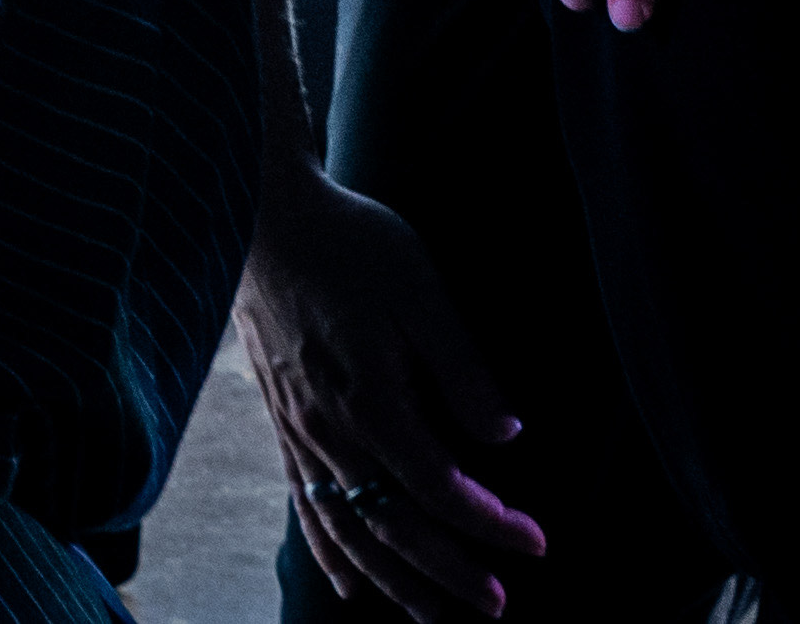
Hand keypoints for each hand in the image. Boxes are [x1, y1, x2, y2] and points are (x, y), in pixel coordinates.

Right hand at [241, 173, 542, 618]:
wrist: (263, 216)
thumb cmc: (348, 243)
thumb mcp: (420, 289)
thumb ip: (461, 366)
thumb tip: (506, 434)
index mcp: (370, 401)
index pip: (439, 489)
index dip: (490, 524)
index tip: (537, 542)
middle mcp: (330, 432)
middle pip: (393, 527)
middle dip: (449, 573)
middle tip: (499, 605)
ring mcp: (299, 433)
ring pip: (345, 529)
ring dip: (391, 578)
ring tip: (432, 614)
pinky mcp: (280, 424)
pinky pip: (303, 507)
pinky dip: (329, 552)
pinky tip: (349, 581)